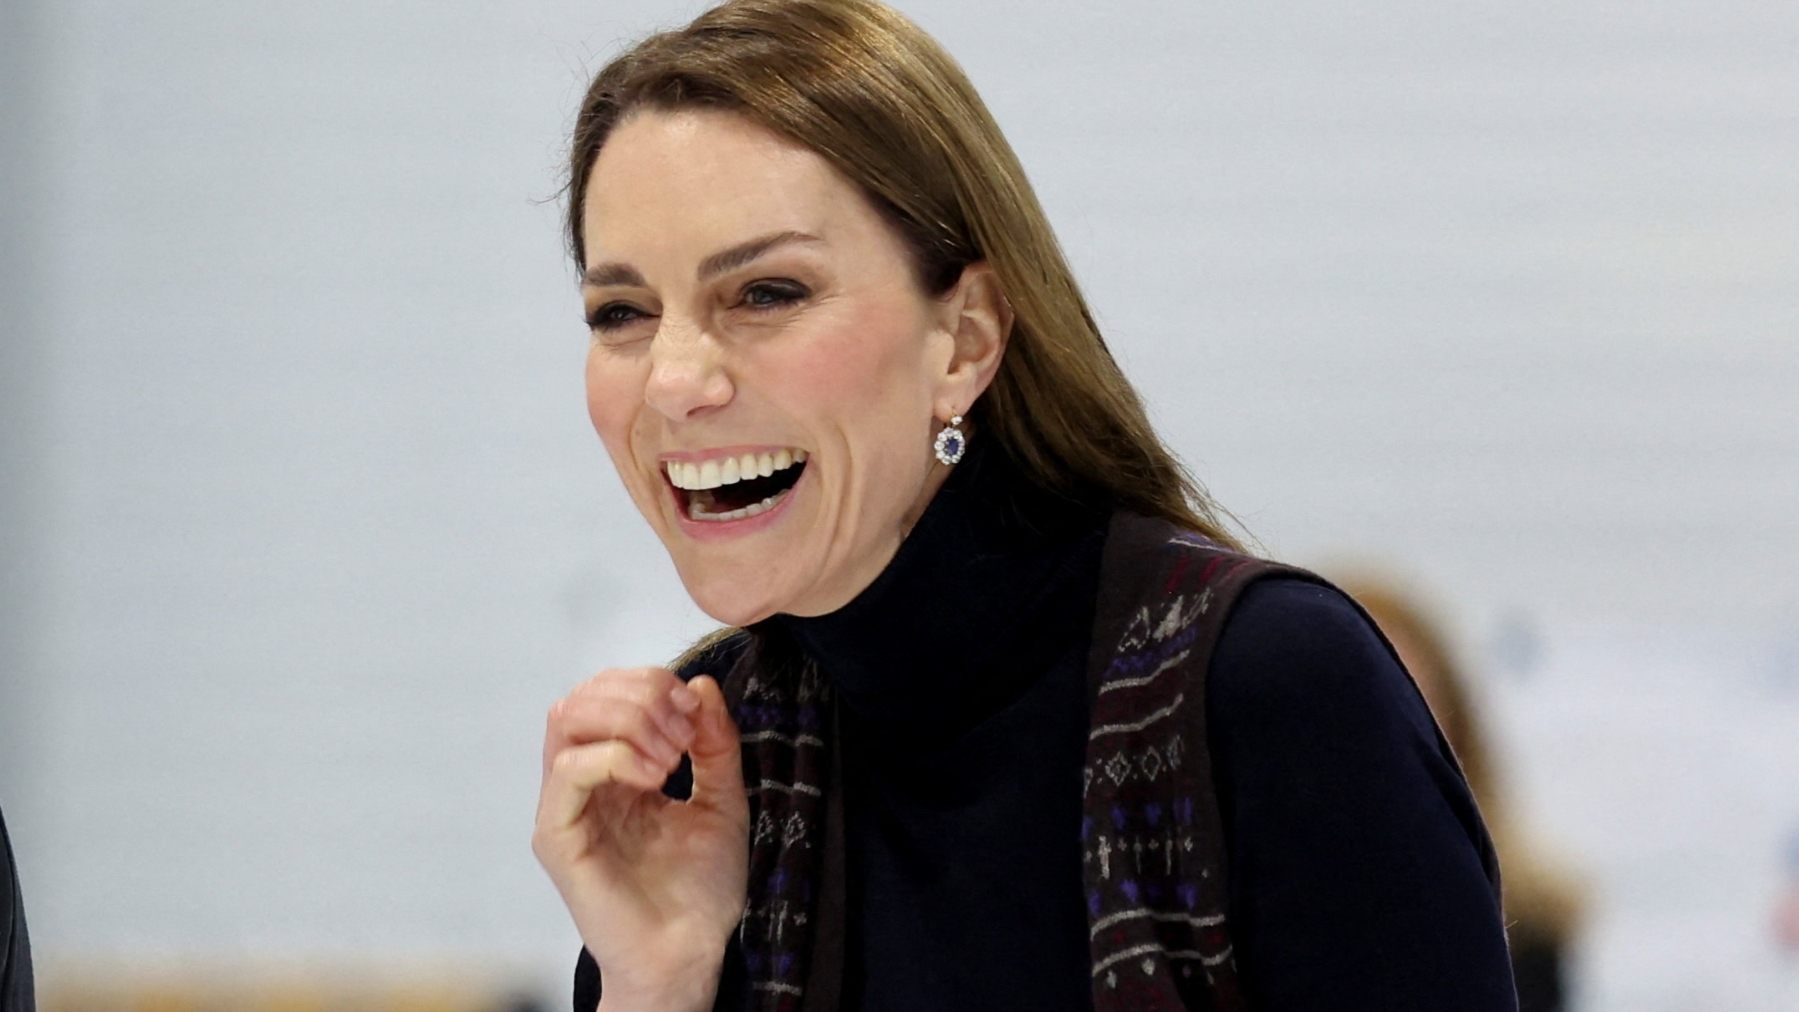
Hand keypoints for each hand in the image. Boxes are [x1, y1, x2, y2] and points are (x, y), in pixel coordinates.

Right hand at [534, 666, 748, 1011]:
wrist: (689, 953)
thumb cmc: (701, 889)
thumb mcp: (723, 800)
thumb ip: (714, 743)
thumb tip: (701, 685)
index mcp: (616, 770)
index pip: (607, 692)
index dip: (651, 682)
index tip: (695, 706)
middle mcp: (583, 782)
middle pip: (581, 695)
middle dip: (640, 694)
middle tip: (684, 729)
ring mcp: (566, 807)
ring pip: (565, 718)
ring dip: (627, 719)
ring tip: (671, 756)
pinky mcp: (557, 836)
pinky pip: (568, 770)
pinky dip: (616, 756)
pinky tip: (655, 778)